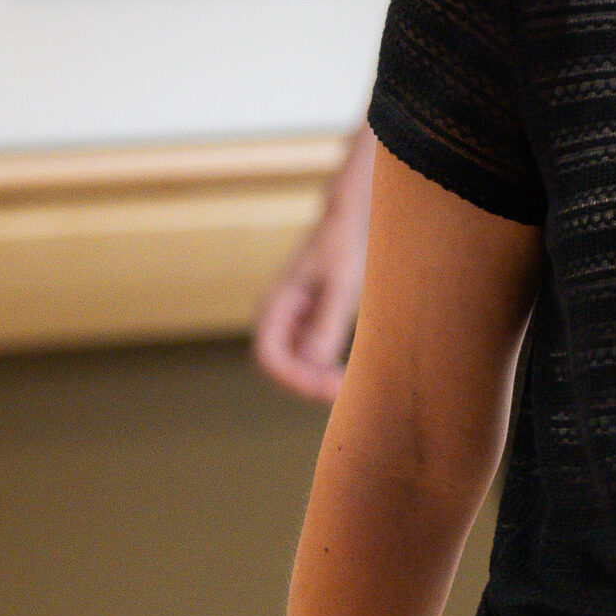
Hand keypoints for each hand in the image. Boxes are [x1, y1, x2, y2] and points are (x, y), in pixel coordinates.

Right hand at [253, 136, 373, 404]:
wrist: (347, 221)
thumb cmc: (342, 246)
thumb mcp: (341, 284)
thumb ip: (327, 323)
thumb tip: (314, 363)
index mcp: (274, 304)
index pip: (268, 356)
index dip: (292, 378)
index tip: (325, 387)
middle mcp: (275, 317)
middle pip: (280, 366)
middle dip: (306, 384)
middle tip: (342, 393)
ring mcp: (290, 323)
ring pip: (295, 365)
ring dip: (315, 380)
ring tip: (346, 389)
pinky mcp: (307, 324)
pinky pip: (309, 356)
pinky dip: (323, 369)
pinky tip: (345, 376)